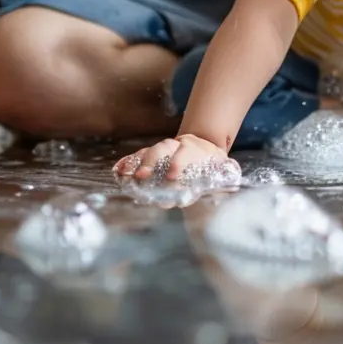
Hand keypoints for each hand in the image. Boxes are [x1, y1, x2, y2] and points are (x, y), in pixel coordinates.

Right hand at [113, 134, 233, 181]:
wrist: (205, 148)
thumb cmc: (214, 166)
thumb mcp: (222, 171)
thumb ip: (221, 183)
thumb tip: (224, 197)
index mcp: (194, 149)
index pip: (185, 153)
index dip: (178, 163)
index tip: (172, 177)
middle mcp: (176, 146)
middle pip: (162, 148)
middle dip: (152, 161)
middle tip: (143, 176)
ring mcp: (162, 150)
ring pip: (148, 151)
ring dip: (136, 162)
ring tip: (126, 175)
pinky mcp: (151, 156)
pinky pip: (137, 157)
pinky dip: (127, 162)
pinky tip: (118, 171)